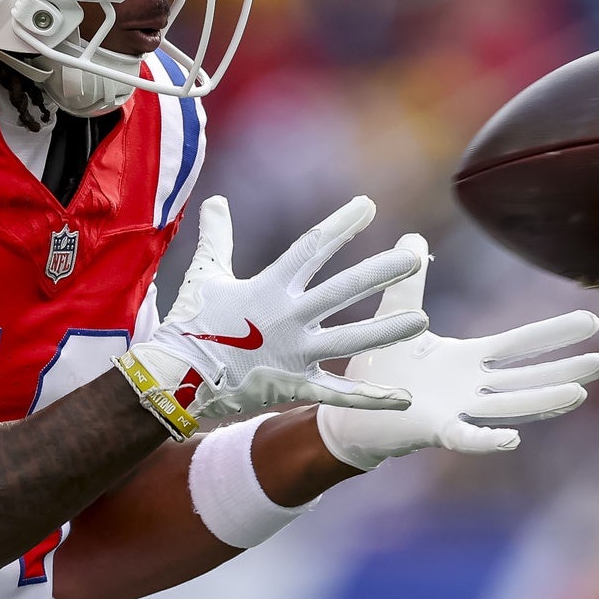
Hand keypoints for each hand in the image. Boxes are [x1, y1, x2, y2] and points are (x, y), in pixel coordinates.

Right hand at [128, 196, 426, 422]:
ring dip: (387, 332)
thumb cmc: (191, 324)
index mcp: (269, 287)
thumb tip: (214, 200)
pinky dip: (370, 397)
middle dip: (380, 274)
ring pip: (350, 340)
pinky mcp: (294, 385)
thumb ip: (216, 237)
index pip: (311, 248)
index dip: (340, 226)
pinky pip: (338, 392)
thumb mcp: (204, 274)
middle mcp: (287, 317)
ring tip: (423, 322)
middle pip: (343, 290)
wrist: (175, 379)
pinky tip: (402, 396)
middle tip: (414, 260)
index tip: (368, 207)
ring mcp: (293, 353)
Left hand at [315, 234, 598, 469]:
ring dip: (543, 401)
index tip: (590, 320)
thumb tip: (411, 235)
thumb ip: (410, 280)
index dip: (553, 333)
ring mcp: (458, 411)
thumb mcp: (398, 314)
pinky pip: (465, 437)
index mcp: (469, 359)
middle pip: (527, 376)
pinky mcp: (435, 431)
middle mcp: (471, 387)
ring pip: (509, 406)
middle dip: (565, 368)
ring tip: (579, 393)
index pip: (519, 344)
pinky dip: (487, 440)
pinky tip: (513, 439)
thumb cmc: (380, 368)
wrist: (349, 412)